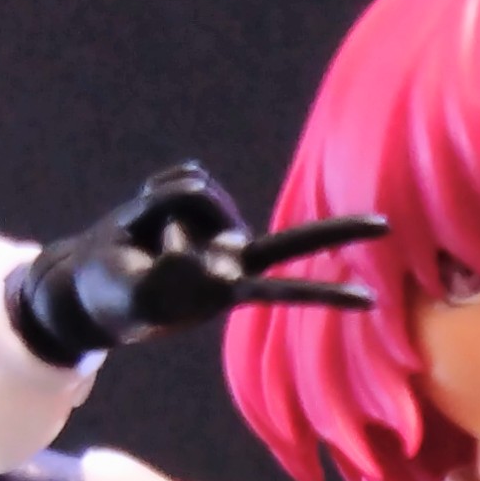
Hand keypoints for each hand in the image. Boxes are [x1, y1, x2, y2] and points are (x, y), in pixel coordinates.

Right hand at [9, 166, 383, 362]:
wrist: (92, 282)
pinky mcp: (192, 208)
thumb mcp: (136, 291)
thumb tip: (198, 255)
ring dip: (162, 208)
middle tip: (387, 226)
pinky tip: (142, 221)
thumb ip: (167, 272)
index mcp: (227, 290)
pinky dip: (154, 195)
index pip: (286, 293)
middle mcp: (232, 258)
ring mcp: (216, 232)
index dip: (325, 294)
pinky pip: (181, 181)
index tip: (373, 299)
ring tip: (144, 242)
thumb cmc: (117, 297)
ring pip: (199, 194)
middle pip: (294, 243)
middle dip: (340, 233)